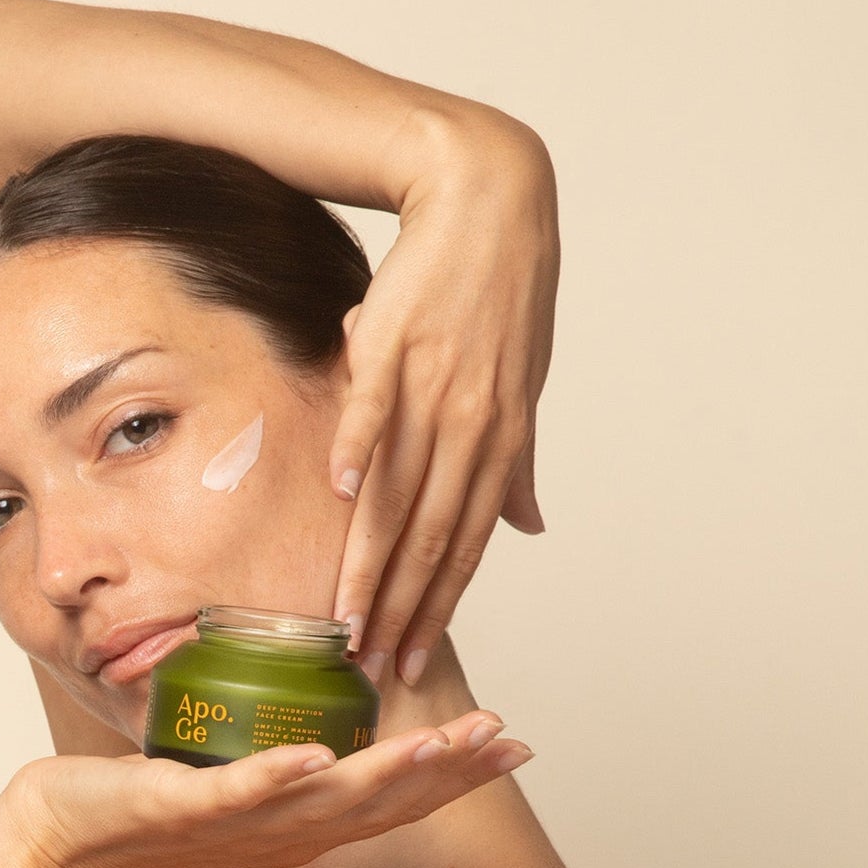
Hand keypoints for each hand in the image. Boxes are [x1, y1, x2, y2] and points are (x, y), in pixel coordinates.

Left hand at [0, 710, 532, 867]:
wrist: (62, 842)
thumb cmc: (149, 809)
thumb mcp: (236, 788)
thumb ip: (284, 769)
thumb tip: (323, 731)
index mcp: (299, 822)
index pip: (391, 798)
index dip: (454, 773)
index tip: (512, 741)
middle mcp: (281, 831)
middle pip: (377, 803)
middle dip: (445, 770)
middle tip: (506, 738)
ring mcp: (235, 824)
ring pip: (322, 800)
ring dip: (383, 774)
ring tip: (437, 744)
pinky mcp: (182, 809)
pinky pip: (237, 793)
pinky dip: (277, 776)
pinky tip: (315, 756)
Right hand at [328, 109, 558, 687]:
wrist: (489, 200)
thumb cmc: (506, 297)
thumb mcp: (527, 386)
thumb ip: (520, 463)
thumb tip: (531, 527)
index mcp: (501, 438)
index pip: (466, 543)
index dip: (439, 605)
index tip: (410, 657)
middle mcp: (472, 421)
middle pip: (430, 532)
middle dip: (402, 607)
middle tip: (372, 666)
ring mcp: (433, 383)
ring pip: (399, 488)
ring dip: (371, 557)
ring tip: (346, 614)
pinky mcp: (395, 341)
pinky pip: (375, 404)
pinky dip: (358, 446)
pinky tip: (337, 493)